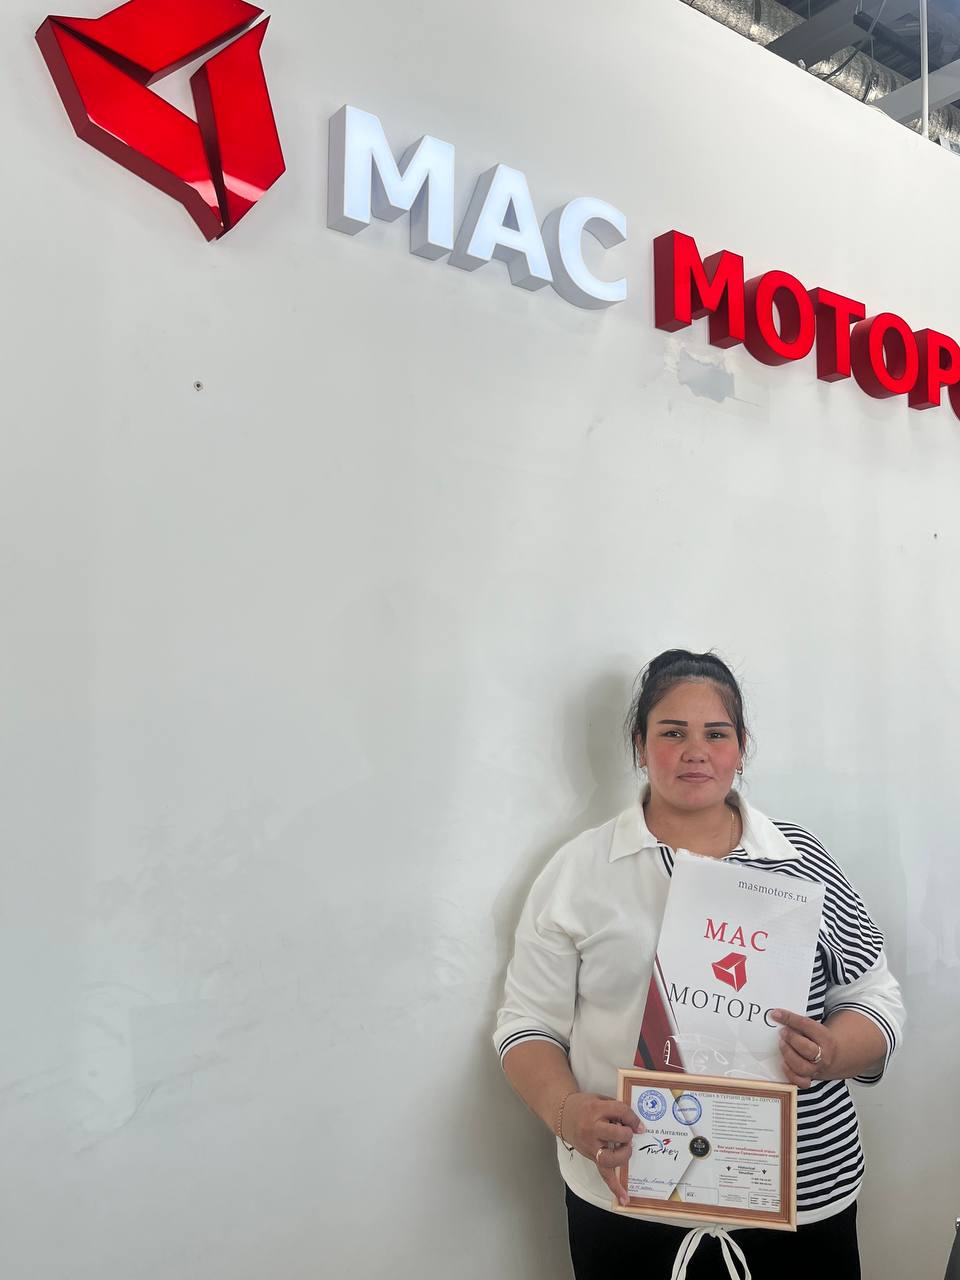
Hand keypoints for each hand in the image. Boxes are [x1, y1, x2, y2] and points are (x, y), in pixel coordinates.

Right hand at [562, 1092, 644, 1206]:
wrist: (562, 1114)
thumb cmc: (583, 1105)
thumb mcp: (600, 1099)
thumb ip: (616, 1108)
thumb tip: (636, 1123)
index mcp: (596, 1110)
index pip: (620, 1111)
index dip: (634, 1119)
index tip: (640, 1126)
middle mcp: (593, 1129)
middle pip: (617, 1134)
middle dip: (627, 1134)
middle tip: (629, 1134)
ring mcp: (591, 1145)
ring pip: (610, 1157)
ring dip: (624, 1155)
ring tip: (626, 1149)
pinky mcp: (591, 1157)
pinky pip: (603, 1174)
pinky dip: (614, 1187)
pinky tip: (624, 1197)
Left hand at [771, 1008, 837, 1087]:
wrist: (834, 1056)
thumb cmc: (817, 1038)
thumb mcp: (814, 1028)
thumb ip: (798, 1022)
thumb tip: (776, 1014)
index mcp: (825, 1038)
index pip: (807, 1026)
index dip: (790, 1018)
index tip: (776, 1014)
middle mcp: (823, 1056)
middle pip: (808, 1049)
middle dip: (792, 1039)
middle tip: (782, 1032)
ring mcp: (817, 1069)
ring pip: (802, 1067)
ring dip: (788, 1054)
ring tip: (781, 1044)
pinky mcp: (810, 1078)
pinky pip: (801, 1082)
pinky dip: (790, 1074)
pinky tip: (783, 1063)